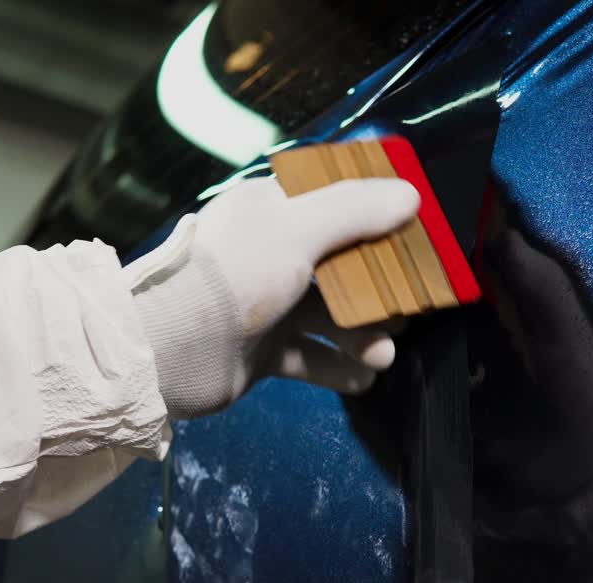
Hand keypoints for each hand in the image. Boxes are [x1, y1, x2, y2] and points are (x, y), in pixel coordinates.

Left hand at [126, 176, 419, 417]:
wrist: (175, 347)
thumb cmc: (236, 274)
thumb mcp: (299, 228)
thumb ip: (356, 210)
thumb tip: (411, 194)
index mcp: (272, 210)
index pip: (335, 200)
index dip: (377, 211)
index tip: (417, 228)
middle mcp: (273, 253)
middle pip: (342, 263)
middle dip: (380, 287)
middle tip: (412, 305)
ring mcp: (268, 305)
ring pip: (333, 315)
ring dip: (366, 335)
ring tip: (382, 354)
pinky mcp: (265, 350)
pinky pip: (314, 358)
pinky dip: (340, 369)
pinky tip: (364, 377)